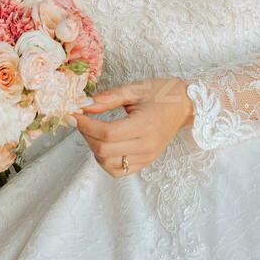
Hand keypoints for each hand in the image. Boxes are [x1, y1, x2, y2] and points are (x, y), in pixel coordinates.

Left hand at [71, 76, 192, 177]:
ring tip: (91, 130)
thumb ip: (108, 98)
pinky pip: (119, 171)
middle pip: (104, 150)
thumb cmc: (161, 92)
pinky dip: (105, 160)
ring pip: (108, 163)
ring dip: (93, 148)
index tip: (74, 114)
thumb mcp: (135, 88)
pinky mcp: (145, 162)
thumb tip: (84, 105)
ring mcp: (146, 157)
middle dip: (86, 134)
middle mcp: (146, 146)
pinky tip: (103, 144)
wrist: (184, 105)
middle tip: (80, 119)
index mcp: (144, 125)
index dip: (86, 125)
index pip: (107, 133)